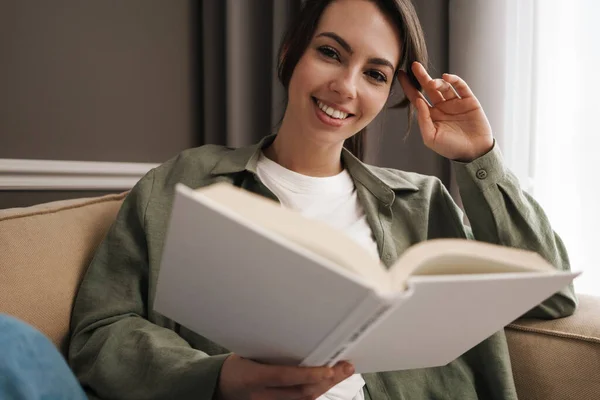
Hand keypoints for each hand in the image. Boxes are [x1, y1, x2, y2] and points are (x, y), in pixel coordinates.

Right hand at [216, 354, 354, 399]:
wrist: (220, 388)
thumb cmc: (235, 365)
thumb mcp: (246, 352)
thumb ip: (270, 350)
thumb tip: (301, 337)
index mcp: (252, 377)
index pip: (284, 377)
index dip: (308, 374)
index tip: (329, 368)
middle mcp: (261, 396)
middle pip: (301, 393)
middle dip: (327, 381)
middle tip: (346, 367)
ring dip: (326, 387)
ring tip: (342, 372)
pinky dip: (316, 392)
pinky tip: (327, 382)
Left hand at [398, 62, 493, 161]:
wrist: (474, 153)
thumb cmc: (450, 148)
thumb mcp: (431, 138)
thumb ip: (423, 120)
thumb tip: (418, 102)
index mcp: (431, 115)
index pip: (417, 98)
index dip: (409, 87)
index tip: (400, 75)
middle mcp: (441, 106)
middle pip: (429, 88)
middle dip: (421, 76)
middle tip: (414, 65)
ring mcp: (455, 102)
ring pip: (444, 86)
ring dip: (437, 82)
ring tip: (432, 83)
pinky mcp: (469, 100)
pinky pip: (460, 87)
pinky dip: (454, 80)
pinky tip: (447, 77)